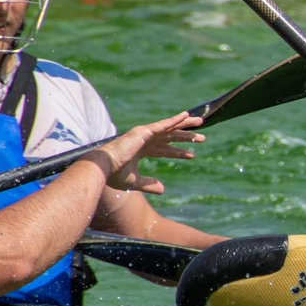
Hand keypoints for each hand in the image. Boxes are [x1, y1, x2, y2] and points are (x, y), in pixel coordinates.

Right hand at [87, 113, 204, 193]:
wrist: (103, 169)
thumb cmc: (114, 175)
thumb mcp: (135, 182)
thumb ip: (149, 184)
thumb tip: (163, 190)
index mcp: (141, 150)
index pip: (164, 150)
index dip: (178, 152)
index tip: (192, 155)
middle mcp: (144, 140)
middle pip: (170, 137)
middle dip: (185, 137)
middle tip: (202, 138)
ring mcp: (144, 134)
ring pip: (170, 128)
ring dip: (185, 126)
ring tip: (200, 123)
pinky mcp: (143, 132)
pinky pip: (163, 125)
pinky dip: (175, 120)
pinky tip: (186, 116)